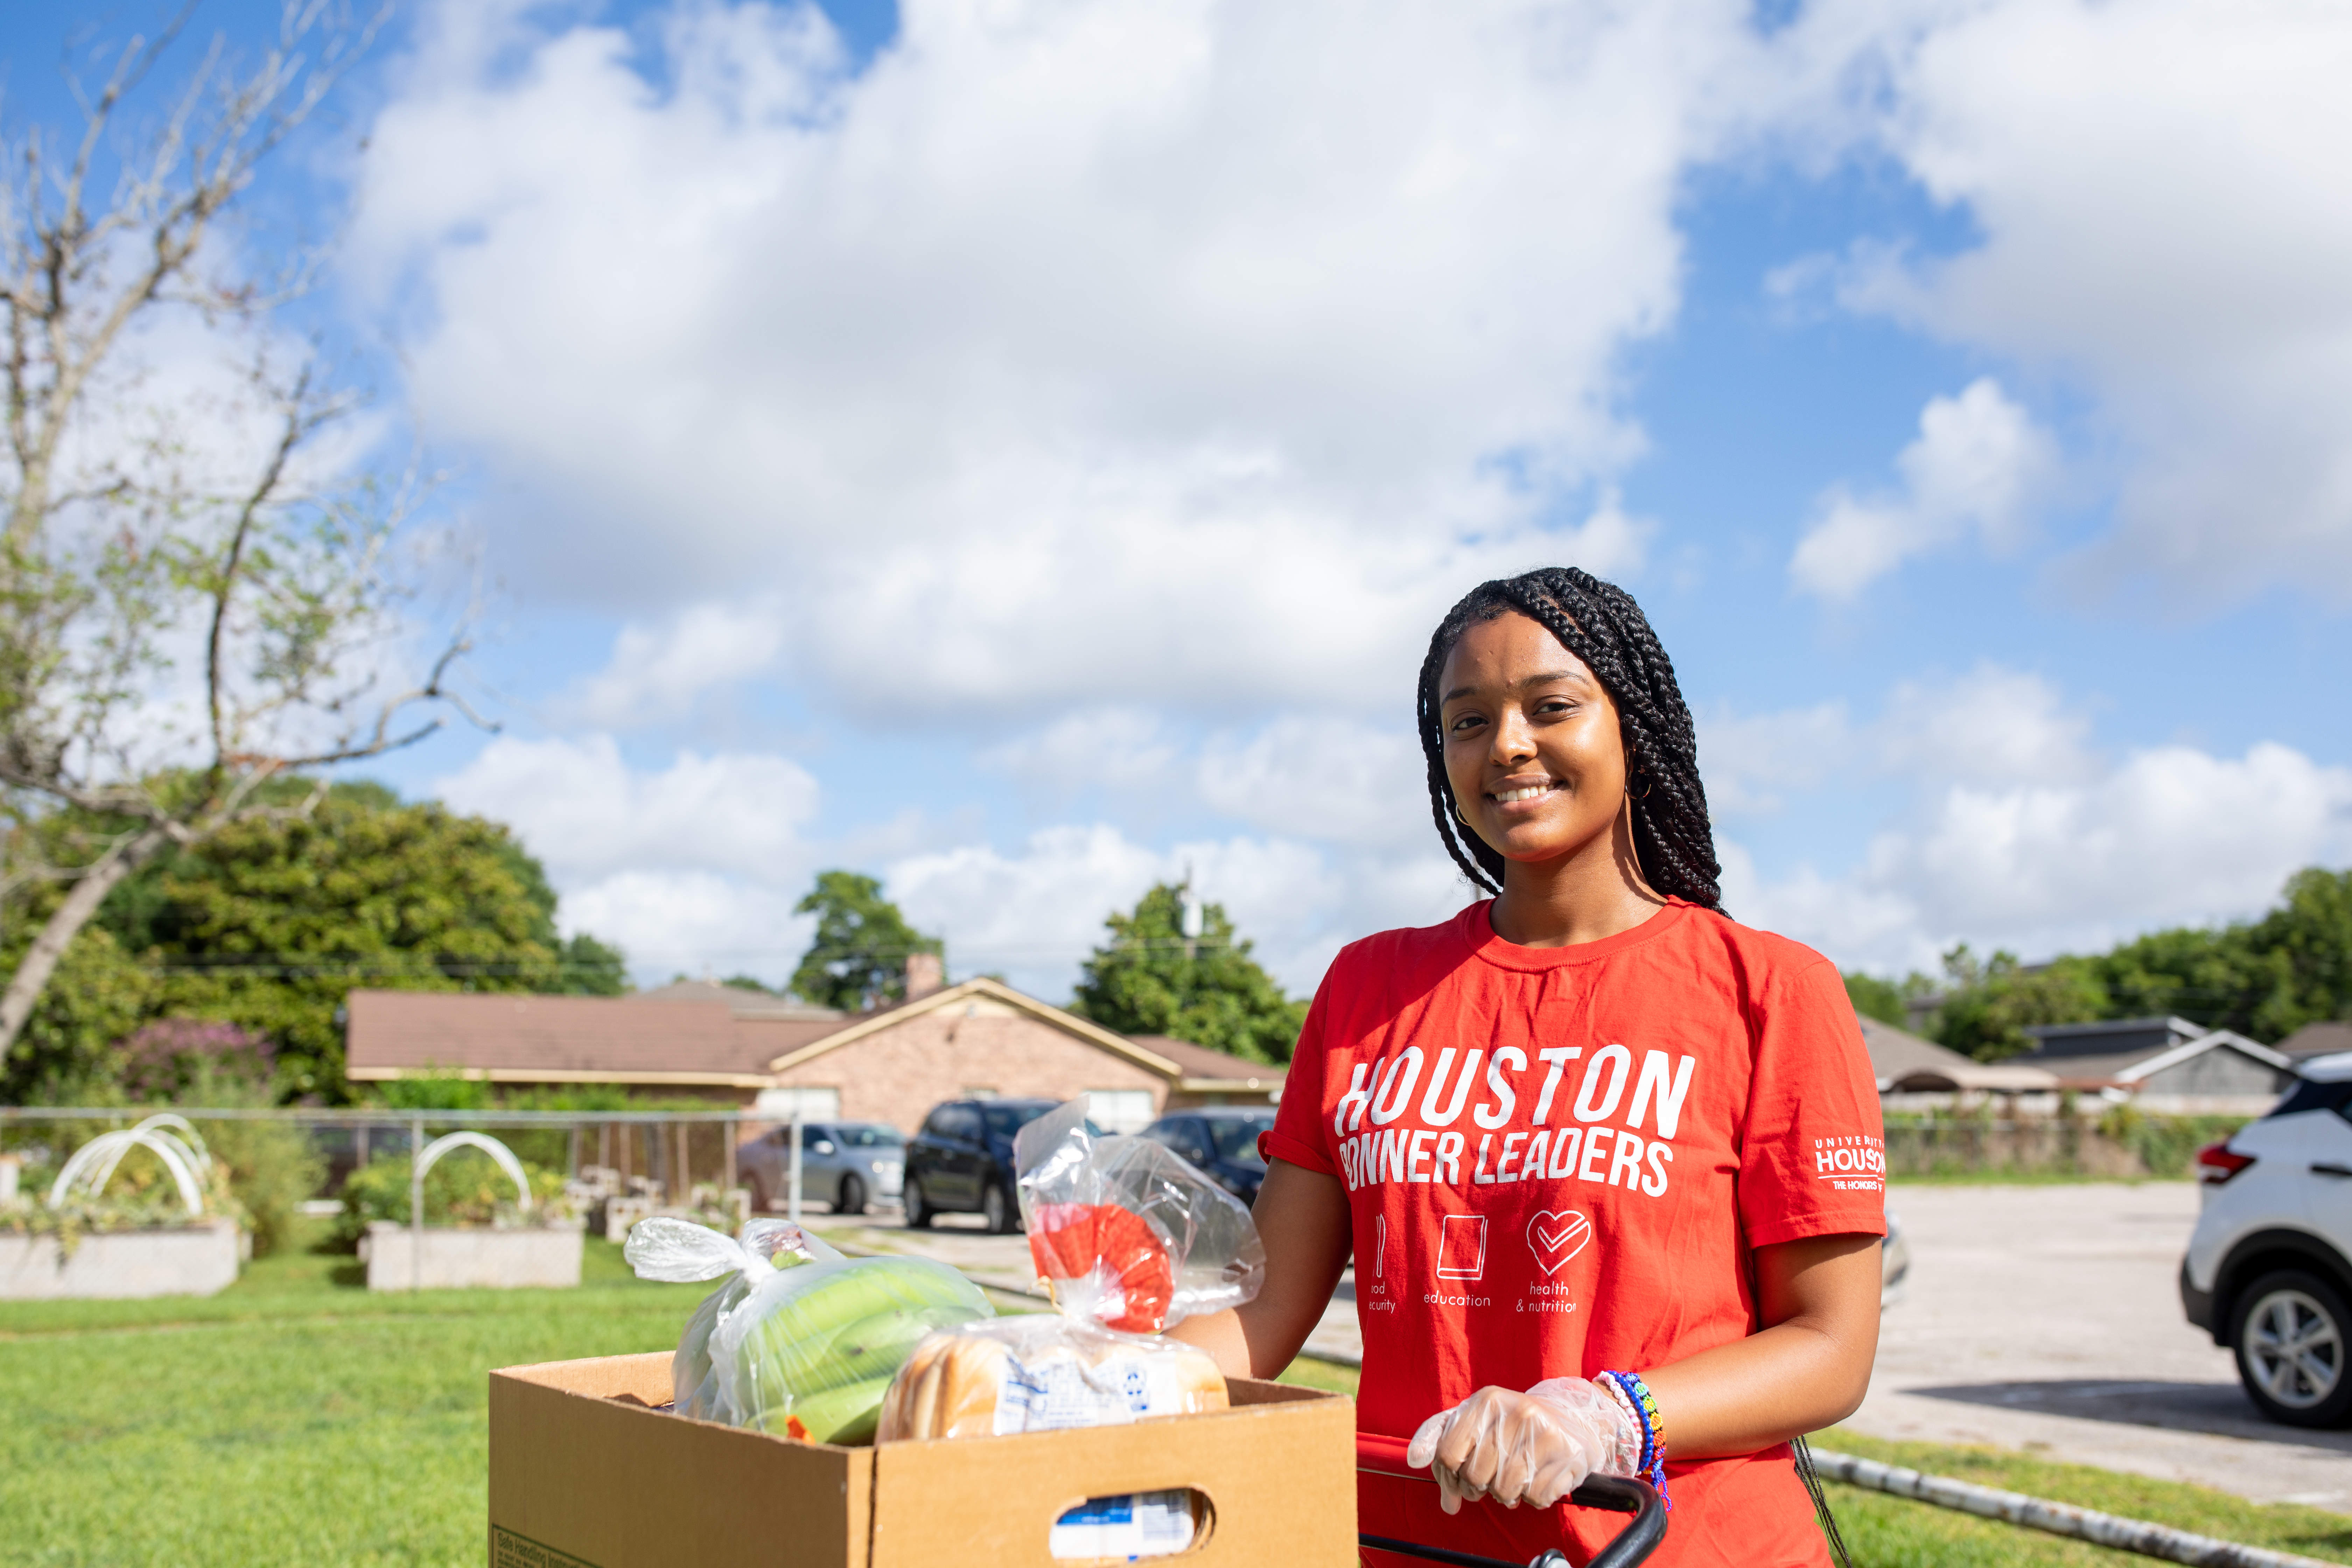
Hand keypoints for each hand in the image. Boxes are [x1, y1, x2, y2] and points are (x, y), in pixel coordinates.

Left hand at [1404, 1378, 1641, 1513]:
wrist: (1572, 1419)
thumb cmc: (1511, 1425)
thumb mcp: (1473, 1420)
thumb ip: (1438, 1436)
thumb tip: (1413, 1460)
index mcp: (1486, 1400)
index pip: (1448, 1454)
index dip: (1448, 1478)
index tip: (1456, 1482)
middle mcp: (1514, 1411)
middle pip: (1474, 1476)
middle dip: (1477, 1488)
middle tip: (1488, 1481)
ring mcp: (1543, 1432)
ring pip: (1503, 1492)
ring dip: (1506, 1495)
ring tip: (1513, 1479)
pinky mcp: (1568, 1455)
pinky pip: (1534, 1499)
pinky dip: (1532, 1498)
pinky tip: (1536, 1478)